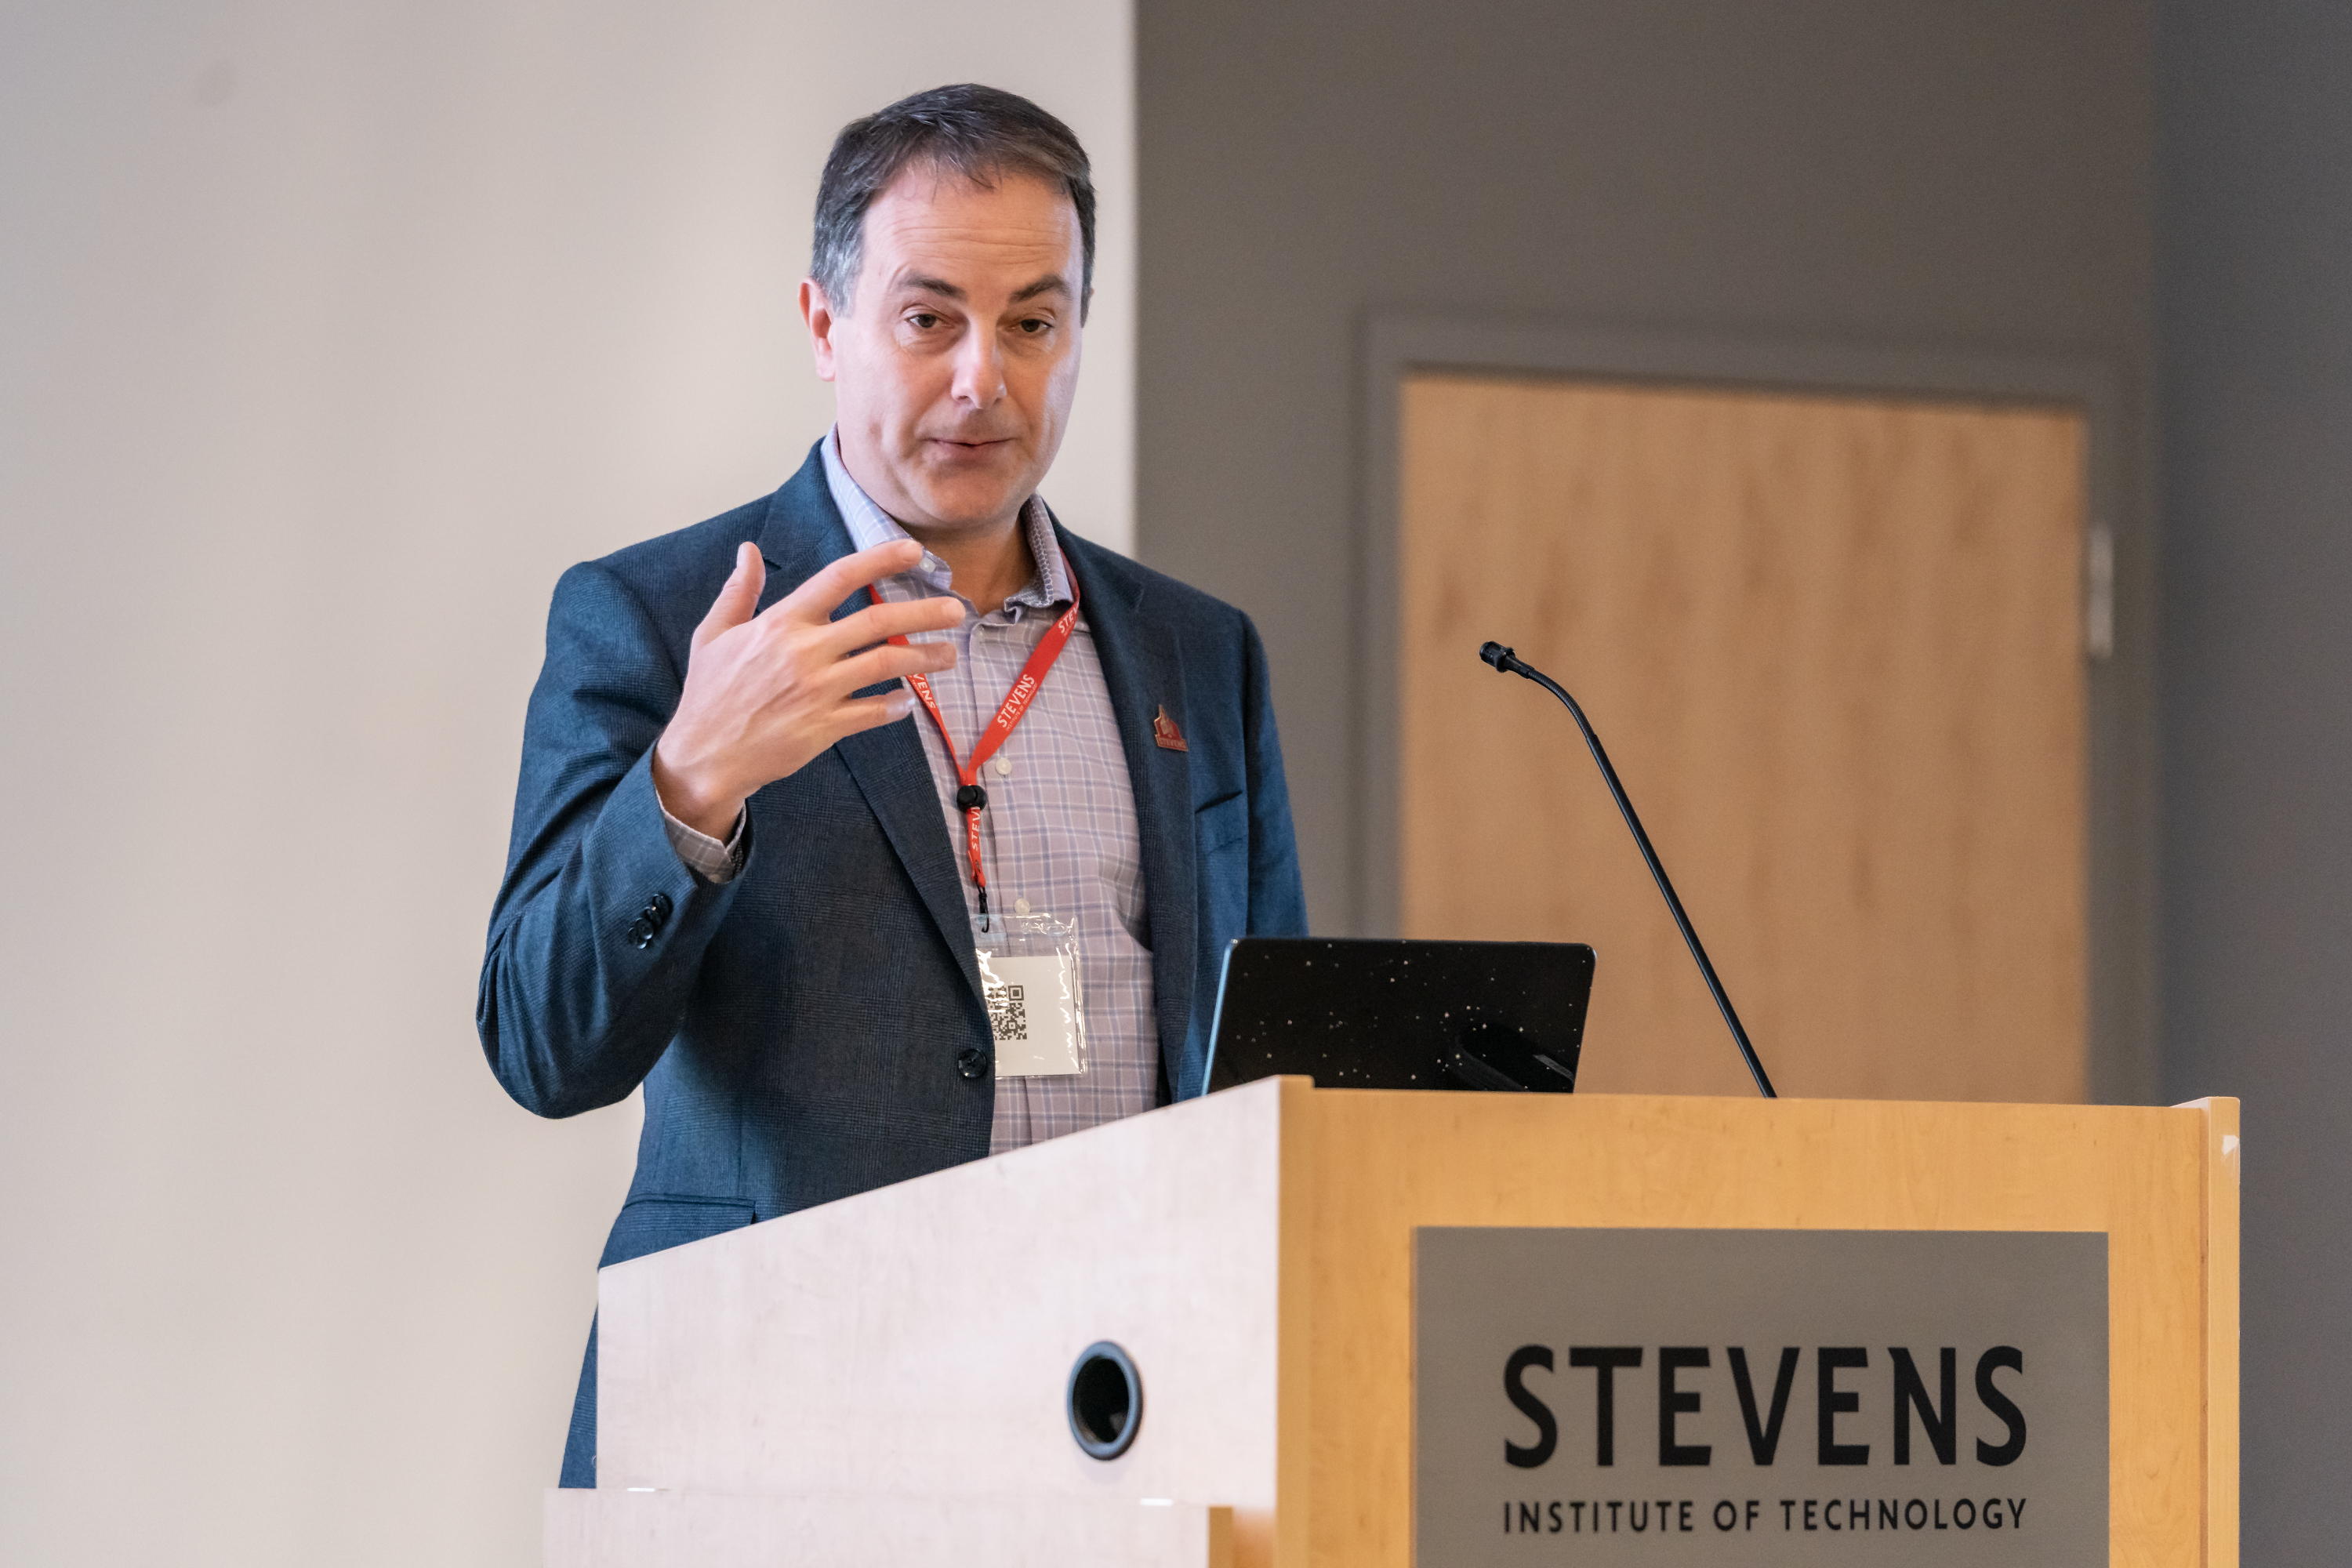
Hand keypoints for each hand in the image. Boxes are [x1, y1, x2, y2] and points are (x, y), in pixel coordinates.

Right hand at [652, 539, 963, 836]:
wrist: (703, 755)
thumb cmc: (709, 693)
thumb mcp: (714, 634)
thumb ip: (739, 591)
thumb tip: (747, 551)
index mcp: (781, 623)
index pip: (838, 578)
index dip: (880, 560)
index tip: (913, 551)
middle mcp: (805, 652)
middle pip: (878, 621)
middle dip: (924, 613)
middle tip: (957, 609)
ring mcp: (818, 690)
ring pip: (886, 664)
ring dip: (924, 657)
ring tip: (949, 655)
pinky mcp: (825, 726)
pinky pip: (874, 712)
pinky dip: (896, 706)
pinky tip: (909, 702)